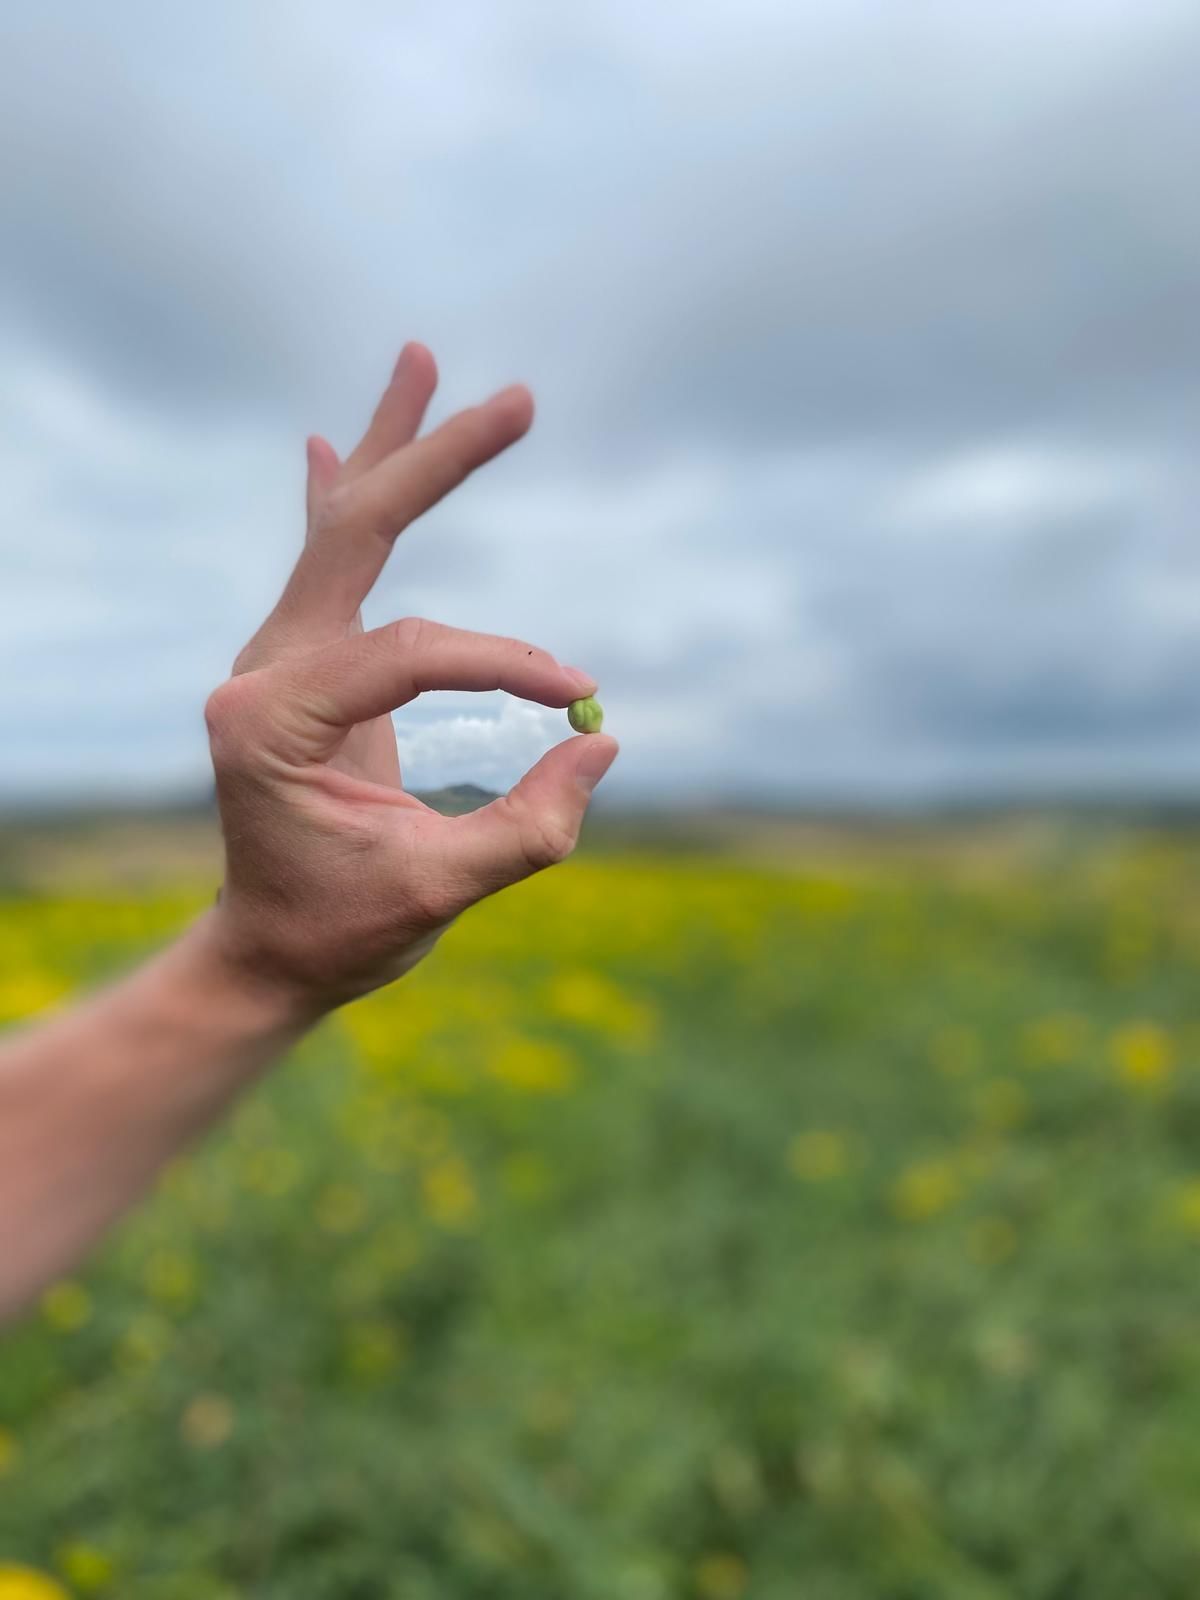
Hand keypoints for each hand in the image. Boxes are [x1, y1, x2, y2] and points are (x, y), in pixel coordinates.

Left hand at [203, 344, 617, 1013]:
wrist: (266, 951)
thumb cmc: (341, 929)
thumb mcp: (437, 893)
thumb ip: (526, 829)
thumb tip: (603, 743)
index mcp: (270, 719)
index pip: (407, 652)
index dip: (504, 663)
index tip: (579, 699)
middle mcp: (259, 670)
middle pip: (352, 534)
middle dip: (437, 463)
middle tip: (519, 399)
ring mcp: (275, 660)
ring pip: (337, 528)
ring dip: (390, 448)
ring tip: (424, 358)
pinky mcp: (302, 665)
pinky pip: (328, 564)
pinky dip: (341, 498)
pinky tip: (330, 440)